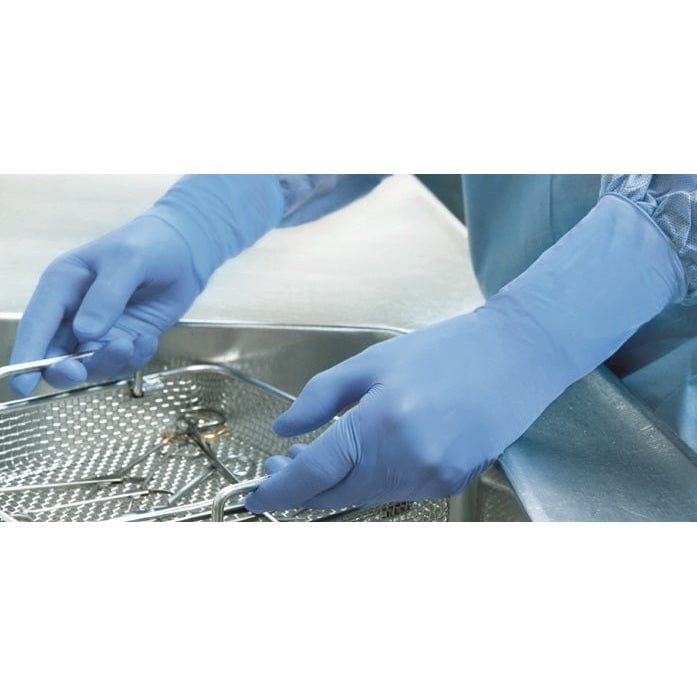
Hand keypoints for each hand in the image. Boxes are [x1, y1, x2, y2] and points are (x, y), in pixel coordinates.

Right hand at [10, 216, 200, 395]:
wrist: (185, 251)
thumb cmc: (149, 244)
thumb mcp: (128, 261)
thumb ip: (107, 296)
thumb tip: (86, 332)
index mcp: (62, 285)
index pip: (37, 325)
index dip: (26, 356)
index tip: (23, 385)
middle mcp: (75, 311)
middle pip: (56, 354)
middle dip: (67, 368)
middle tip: (80, 370)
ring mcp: (100, 329)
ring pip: (90, 364)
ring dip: (109, 362)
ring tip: (132, 343)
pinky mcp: (125, 339)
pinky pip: (122, 363)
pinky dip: (135, 358)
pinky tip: (149, 339)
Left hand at [245, 307, 560, 511]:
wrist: (514, 356)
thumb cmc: (444, 351)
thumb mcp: (373, 361)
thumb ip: (321, 397)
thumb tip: (285, 429)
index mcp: (380, 425)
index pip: (315, 475)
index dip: (279, 490)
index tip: (256, 496)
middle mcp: (406, 461)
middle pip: (336, 494)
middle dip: (302, 486)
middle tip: (282, 463)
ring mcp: (431, 477)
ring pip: (365, 495)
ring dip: (336, 482)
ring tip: (321, 453)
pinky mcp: (449, 483)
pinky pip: (395, 491)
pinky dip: (371, 479)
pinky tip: (366, 454)